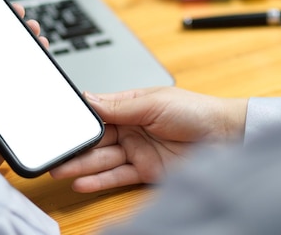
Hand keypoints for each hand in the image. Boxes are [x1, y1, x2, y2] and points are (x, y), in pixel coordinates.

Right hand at [50, 87, 247, 192]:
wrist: (225, 138)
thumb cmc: (195, 112)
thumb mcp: (153, 102)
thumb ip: (119, 105)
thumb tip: (89, 98)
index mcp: (132, 106)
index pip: (98, 114)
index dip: (80, 121)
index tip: (60, 126)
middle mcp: (132, 129)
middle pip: (96, 140)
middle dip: (75, 147)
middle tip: (54, 154)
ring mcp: (138, 151)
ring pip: (103, 160)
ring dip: (81, 165)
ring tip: (60, 170)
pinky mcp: (145, 171)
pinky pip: (117, 176)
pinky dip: (99, 181)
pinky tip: (82, 182)